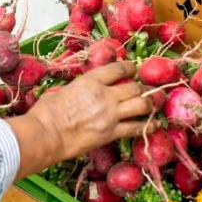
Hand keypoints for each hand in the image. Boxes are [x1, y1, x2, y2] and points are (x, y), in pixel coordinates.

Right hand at [6, 61, 156, 179]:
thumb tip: (78, 91)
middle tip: (147, 90)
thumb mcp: (62, 90)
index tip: (134, 69)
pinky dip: (148, 126)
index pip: (118, 69)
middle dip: (143, 88)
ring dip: (150, 104)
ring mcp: (111, 115)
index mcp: (91, 81)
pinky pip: (137, 128)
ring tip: (154, 104)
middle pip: (134, 87)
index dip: (130, 68)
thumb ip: (77, 88)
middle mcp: (105, 95)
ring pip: (142, 105)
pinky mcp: (111, 133)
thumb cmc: (46, 112)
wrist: (46, 134)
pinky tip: (154, 125)